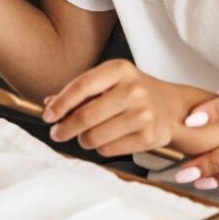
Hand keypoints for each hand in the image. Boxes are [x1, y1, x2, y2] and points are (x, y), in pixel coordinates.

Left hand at [42, 59, 181, 156]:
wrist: (170, 106)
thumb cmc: (133, 92)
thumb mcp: (109, 82)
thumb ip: (80, 92)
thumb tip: (49, 104)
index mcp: (119, 70)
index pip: (82, 86)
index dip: (61, 103)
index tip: (47, 115)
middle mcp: (133, 90)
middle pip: (86, 115)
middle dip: (65, 128)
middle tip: (57, 132)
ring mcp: (143, 114)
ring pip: (95, 136)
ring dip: (83, 139)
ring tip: (85, 135)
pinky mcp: (149, 136)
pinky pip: (109, 150)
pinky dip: (101, 148)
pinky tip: (105, 140)